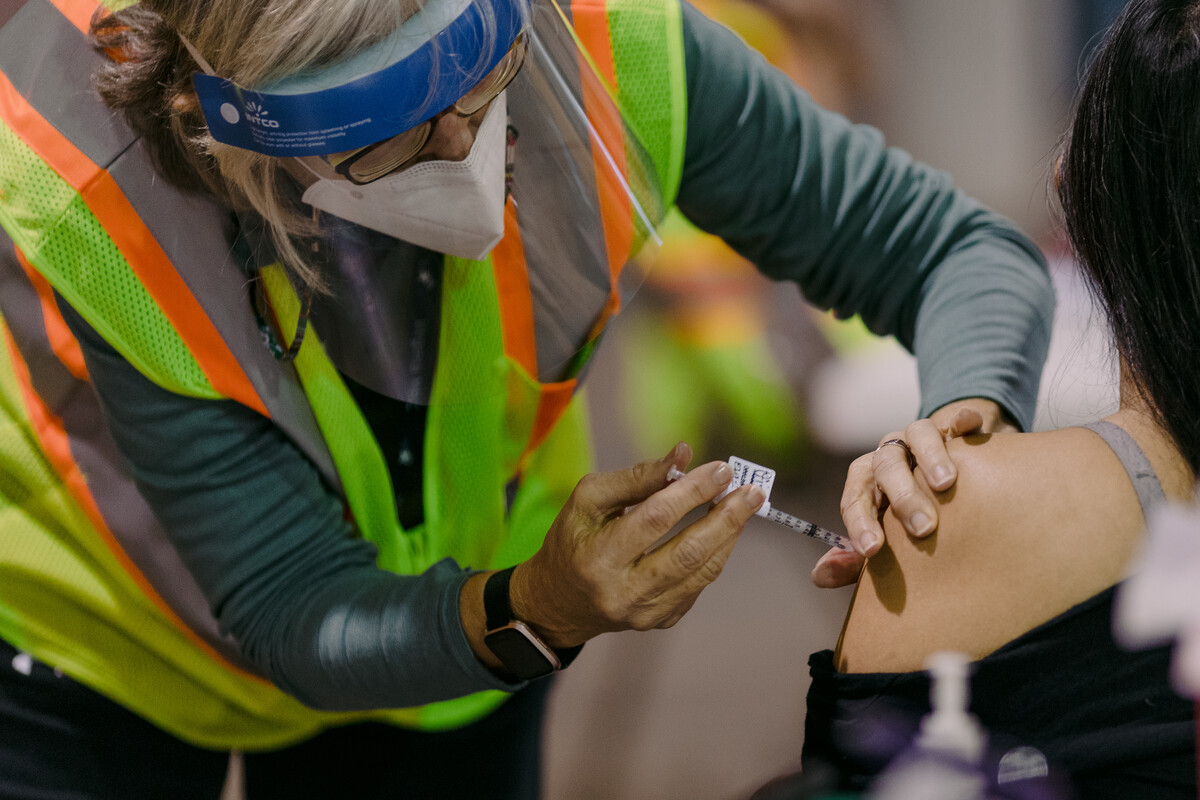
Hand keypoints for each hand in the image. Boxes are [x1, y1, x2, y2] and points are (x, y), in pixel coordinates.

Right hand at [505, 443, 764, 648]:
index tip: (721, 469)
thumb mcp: (588, 500)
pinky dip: (714, 555)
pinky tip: (722, 531)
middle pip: (688, 553)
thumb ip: (637, 477)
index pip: (655, 519)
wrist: (556, 602)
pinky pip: (697, 586)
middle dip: (726, 518)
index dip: (692, 491)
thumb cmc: (572, 540)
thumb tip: (684, 455)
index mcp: (598, 557)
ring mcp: (644, 613)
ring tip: (746, 505)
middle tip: (753, 491)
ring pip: (701, 573)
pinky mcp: (659, 622)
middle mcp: (623, 592)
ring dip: (728, 535)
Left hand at [812, 398, 1015, 588]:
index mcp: (869, 481)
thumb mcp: (885, 537)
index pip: (855, 497)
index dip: (859, 522)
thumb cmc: (908, 515)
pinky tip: (969, 429)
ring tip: (946, 483)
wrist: (951, 475)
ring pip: (918, 433)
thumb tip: (819, 577)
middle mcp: (892, 455)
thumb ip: (853, 562)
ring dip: (930, 456)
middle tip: (923, 528)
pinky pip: (961, 419)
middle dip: (901, 496)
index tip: (871, 549)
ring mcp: (925, 438)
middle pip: (885, 465)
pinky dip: (964, 421)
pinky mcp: (959, 429)